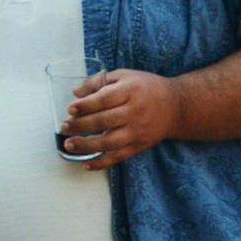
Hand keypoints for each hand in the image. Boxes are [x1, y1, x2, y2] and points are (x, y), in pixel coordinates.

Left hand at [58, 69, 183, 170]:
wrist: (176, 106)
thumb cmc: (146, 87)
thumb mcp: (125, 76)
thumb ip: (99, 81)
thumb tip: (76, 93)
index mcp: (130, 91)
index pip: (105, 99)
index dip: (86, 105)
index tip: (70, 109)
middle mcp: (134, 112)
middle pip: (104, 121)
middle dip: (81, 125)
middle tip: (64, 126)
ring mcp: (137, 131)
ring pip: (109, 142)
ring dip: (86, 145)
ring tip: (68, 144)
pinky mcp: (139, 145)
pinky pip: (118, 157)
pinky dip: (101, 163)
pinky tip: (85, 164)